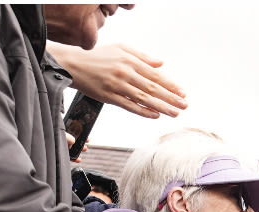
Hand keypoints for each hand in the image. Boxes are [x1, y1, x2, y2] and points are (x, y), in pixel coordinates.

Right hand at [49, 42, 186, 118]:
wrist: (74, 64)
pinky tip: (154, 115)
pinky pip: (129, 106)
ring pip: (143, 98)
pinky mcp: (108, 97)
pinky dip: (143, 111)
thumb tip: (160, 64)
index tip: (182, 93)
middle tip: (184, 105)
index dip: (171, 85)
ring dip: (161, 107)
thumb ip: (142, 57)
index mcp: (130, 61)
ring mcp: (117, 86)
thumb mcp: (121, 48)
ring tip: (174, 112)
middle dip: (171, 98)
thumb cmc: (98, 56)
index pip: (156, 75)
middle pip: (153, 88)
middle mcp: (125, 73)